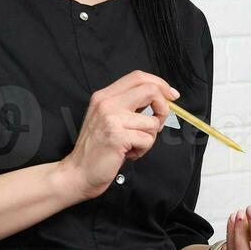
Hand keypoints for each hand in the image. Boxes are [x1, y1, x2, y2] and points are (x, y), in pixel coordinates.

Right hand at [56, 70, 177, 200]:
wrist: (78, 172)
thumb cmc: (96, 149)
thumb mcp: (108, 119)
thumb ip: (128, 106)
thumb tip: (160, 99)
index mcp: (104, 96)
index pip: (138, 77)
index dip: (160, 84)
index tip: (171, 95)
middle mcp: (107, 103)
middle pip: (149, 90)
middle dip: (163, 107)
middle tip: (160, 121)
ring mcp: (111, 119)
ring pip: (152, 121)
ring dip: (149, 138)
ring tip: (132, 145)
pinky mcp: (117, 136)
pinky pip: (147, 140)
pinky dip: (142, 150)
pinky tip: (127, 153)